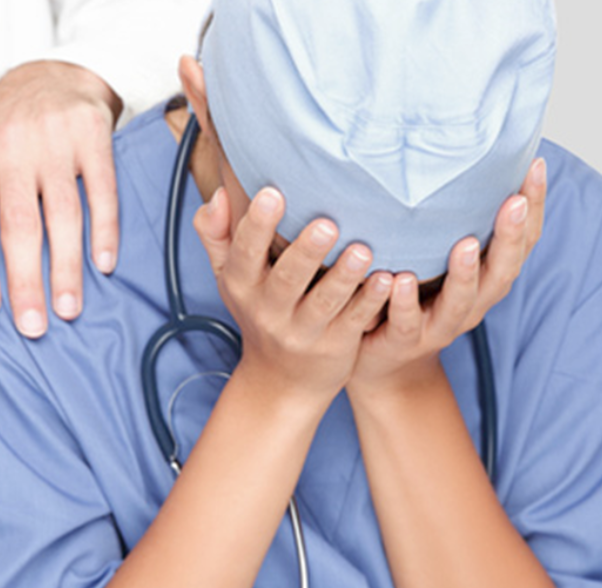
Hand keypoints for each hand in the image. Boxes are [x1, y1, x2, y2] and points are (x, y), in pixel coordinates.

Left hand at [0, 60, 122, 337]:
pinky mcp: (91, 136)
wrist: (47, 80)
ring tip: (68, 309)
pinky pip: (102, 190)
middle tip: (33, 327)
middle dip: (26, 280)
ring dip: (67, 267)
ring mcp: (53, 141)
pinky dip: (104, 230)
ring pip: (63, 213)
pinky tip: (104, 264)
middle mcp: (9, 148)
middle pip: (19, 224)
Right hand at [194, 187, 393, 405]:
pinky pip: (354, 320)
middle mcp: (270, 311)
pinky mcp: (336, 344)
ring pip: (325, 302)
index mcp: (242, 287)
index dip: (256, 225)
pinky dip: (370, 301)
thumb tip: (220, 194)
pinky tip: (385, 280)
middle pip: (288, 279)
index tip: (272, 192)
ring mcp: (304, 331)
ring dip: (344, 276)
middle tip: (326, 224)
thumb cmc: (258, 312)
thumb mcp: (229, 278)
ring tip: (362, 251)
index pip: (245, 253)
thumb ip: (216, 234)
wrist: (279, 382)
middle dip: (306, 252)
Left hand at [348, 158, 547, 394]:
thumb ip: (449, 222)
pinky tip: (402, 280)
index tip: (534, 165)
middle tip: (514, 201)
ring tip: (465, 244)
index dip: (533, 208)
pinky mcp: (405, 341)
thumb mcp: (437, 259)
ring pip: (461, 301)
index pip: (521, 242)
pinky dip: (406, 302)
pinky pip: (407, 322)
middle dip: (511, 237)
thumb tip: (456, 155)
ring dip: (465, 274)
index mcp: (486, 280)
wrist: (384, 363)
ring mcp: (440, 325)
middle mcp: (473, 303)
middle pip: (502, 272)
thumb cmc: (415, 299)